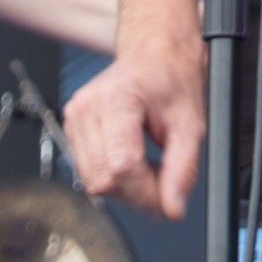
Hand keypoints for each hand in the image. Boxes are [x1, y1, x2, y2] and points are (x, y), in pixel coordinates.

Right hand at [63, 35, 204, 220]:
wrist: (155, 53)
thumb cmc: (171, 78)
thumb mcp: (190, 124)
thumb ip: (183, 170)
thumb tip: (172, 209)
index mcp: (117, 98)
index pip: (121, 167)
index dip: (146, 193)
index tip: (167, 198)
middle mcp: (88, 106)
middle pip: (104, 179)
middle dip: (137, 193)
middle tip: (163, 180)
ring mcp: (75, 115)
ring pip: (93, 181)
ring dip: (124, 187)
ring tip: (148, 166)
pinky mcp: (72, 126)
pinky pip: (88, 171)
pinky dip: (112, 176)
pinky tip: (132, 160)